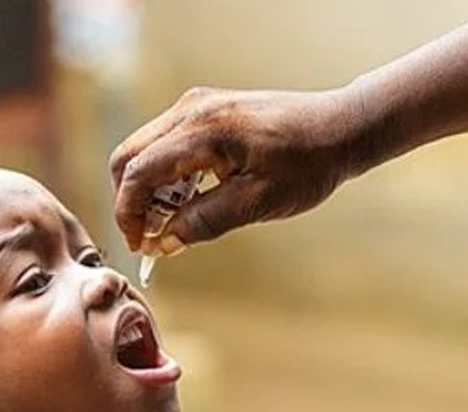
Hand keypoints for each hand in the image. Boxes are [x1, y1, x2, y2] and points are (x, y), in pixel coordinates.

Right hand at [110, 86, 363, 254]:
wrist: (340, 128)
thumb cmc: (307, 164)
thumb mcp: (257, 203)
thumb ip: (204, 222)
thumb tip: (162, 243)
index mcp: (203, 130)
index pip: (138, 172)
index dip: (128, 214)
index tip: (139, 247)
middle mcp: (191, 110)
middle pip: (128, 158)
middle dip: (130, 203)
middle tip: (150, 240)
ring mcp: (194, 107)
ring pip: (142, 152)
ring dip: (146, 192)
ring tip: (172, 225)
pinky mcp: (203, 112)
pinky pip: (163, 147)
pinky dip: (163, 178)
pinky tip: (186, 203)